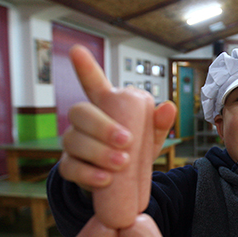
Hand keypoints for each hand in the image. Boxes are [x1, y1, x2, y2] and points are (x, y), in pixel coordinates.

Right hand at [58, 45, 175, 189]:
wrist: (118, 185)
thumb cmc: (133, 153)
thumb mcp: (150, 139)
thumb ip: (159, 123)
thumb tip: (168, 106)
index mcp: (104, 108)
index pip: (93, 84)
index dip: (86, 68)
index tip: (77, 50)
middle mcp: (83, 122)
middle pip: (80, 112)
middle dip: (102, 126)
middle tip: (127, 141)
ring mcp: (73, 144)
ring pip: (74, 141)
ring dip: (98, 152)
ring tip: (122, 163)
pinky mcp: (69, 167)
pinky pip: (71, 168)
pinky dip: (88, 174)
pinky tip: (105, 179)